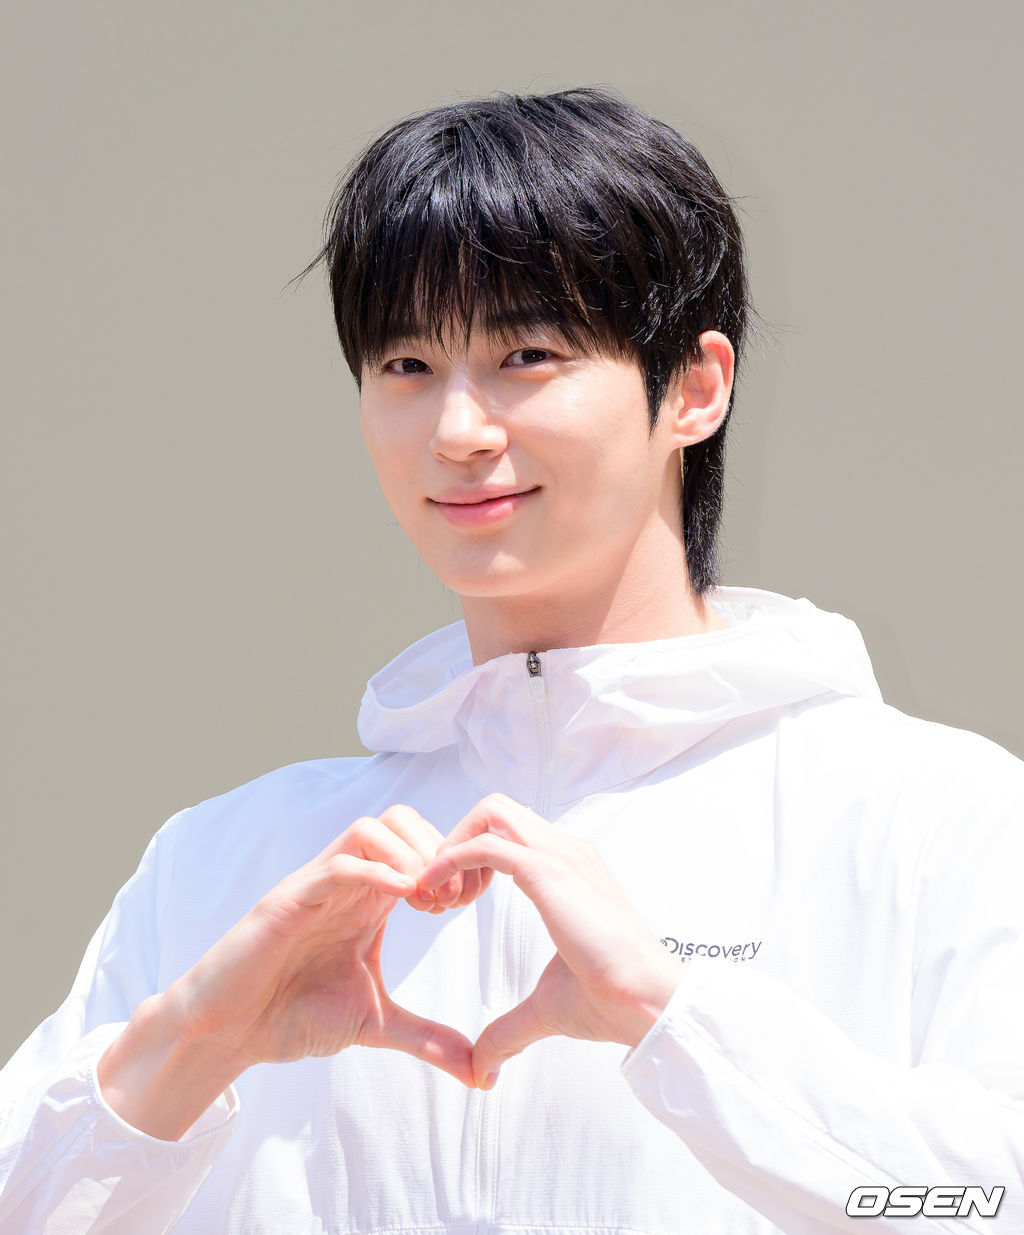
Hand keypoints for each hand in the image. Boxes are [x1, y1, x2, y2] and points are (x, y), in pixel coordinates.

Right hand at [168, 804, 480, 1084]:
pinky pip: (335, 865)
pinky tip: (402, 895)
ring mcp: (317, 886)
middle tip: (449, 900)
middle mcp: (347, 883)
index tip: (467, 901)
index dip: (453, 863)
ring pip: (370, 829)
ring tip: (425, 900)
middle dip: (437, 851)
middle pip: (402, 820)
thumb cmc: (294, 1015)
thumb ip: (428, 1039)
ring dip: (409, 854)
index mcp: (370, 899)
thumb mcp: (376, 1023)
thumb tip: (481, 1073)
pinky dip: (373, 869)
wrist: (230, 1032)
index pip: (421, 845)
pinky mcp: (289, 900)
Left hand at [414, 793, 681, 1088]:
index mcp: (570, 867)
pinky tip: (438, 898)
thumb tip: (482, 1068)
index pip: (510, 831)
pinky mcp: (549, 871)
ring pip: (489, 812)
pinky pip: (485, 844)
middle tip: (442, 895)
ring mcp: (561, 854)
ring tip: (440, 899)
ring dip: (453, 847)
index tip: (452, 904)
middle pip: (495, 808)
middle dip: (457, 840)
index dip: (472, 858)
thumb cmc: (611, 1002)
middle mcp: (566, 850)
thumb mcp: (546, 1008)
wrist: (648, 1003)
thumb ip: (509, 1029)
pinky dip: (451, 862)